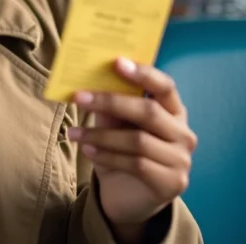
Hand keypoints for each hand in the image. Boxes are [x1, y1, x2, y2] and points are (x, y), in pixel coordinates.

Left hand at [68, 58, 196, 237]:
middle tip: (79, 96)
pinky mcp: (171, 183)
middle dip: (110, 101)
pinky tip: (87, 151)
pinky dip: (107, 156)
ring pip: (138, 140)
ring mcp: (181, 160)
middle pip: (149, 111)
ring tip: (74, 133)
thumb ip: (110, 104)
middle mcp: (183, 134)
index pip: (165, 86)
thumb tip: (88, 81)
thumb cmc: (121, 148)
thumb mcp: (114, 123)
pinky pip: (136, 164)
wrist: (127, 194)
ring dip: (100, 135)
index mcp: (173, 111)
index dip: (143, 73)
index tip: (117, 62)